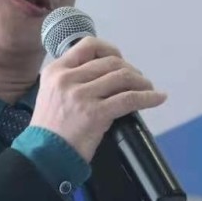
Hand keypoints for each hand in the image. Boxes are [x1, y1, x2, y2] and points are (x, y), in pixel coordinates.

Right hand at [29, 37, 166, 162]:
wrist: (44, 155)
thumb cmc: (49, 129)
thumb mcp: (51, 94)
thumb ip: (71, 79)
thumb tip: (104, 73)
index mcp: (55, 71)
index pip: (88, 46)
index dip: (110, 49)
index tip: (120, 60)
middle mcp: (67, 79)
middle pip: (110, 62)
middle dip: (130, 69)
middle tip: (138, 81)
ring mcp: (81, 96)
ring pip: (123, 77)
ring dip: (142, 82)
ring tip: (148, 89)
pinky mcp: (95, 113)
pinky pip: (129, 99)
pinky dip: (148, 97)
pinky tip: (157, 98)